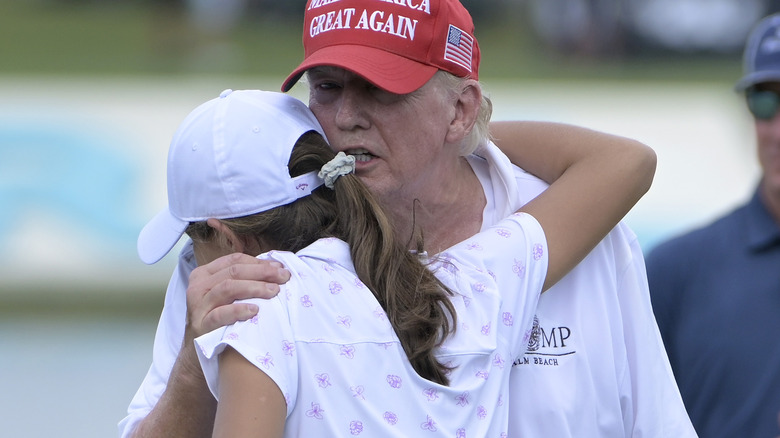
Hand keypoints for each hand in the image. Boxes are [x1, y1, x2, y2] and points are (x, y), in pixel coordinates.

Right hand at [176, 253, 289, 378]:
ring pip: (228, 287)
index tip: (279, 267)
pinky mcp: (201, 325)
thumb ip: (242, 280)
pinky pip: (221, 314)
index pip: (234, 260)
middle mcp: (198, 287)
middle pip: (234, 271)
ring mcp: (198, 306)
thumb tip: (275, 269)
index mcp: (205, 274)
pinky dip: (239, 310)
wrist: (197, 353)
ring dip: (255, 287)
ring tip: (274, 291)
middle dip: (262, 272)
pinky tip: (255, 311)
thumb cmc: (218, 320)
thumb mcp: (225, 296)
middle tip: (283, 277)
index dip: (259, 262)